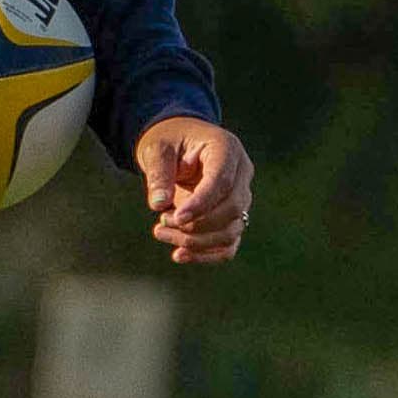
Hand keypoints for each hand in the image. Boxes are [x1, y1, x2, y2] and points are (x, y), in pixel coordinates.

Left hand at [135, 115, 253, 264]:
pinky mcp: (233, 217)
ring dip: (196, 241)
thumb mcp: (156, 149)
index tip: (176, 217)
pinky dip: (206, 254)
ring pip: (232, 231)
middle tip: (161, 221)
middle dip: (197, 224)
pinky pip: (228, 244)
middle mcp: (241, 173)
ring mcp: (241, 197)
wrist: (177, 145)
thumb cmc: (168, 142)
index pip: (222, 181)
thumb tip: (159, 204)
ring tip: (160, 232)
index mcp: (227, 148)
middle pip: (233, 209)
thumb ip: (158, 173)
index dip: (201, 204)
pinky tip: (178, 256)